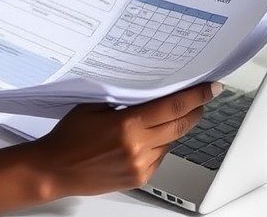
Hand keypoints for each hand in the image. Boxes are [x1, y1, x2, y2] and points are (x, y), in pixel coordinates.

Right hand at [0, 82, 220, 211]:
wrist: (55, 169)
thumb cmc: (69, 137)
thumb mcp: (94, 106)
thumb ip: (125, 100)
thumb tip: (152, 93)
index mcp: (127, 125)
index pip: (173, 107)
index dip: (196, 96)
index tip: (211, 88)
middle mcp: (138, 147)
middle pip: (180, 126)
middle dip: (195, 111)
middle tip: (202, 99)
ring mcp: (140, 165)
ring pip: (172, 142)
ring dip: (175, 128)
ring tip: (165, 117)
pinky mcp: (139, 178)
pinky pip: (160, 157)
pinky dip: (160, 145)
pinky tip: (147, 138)